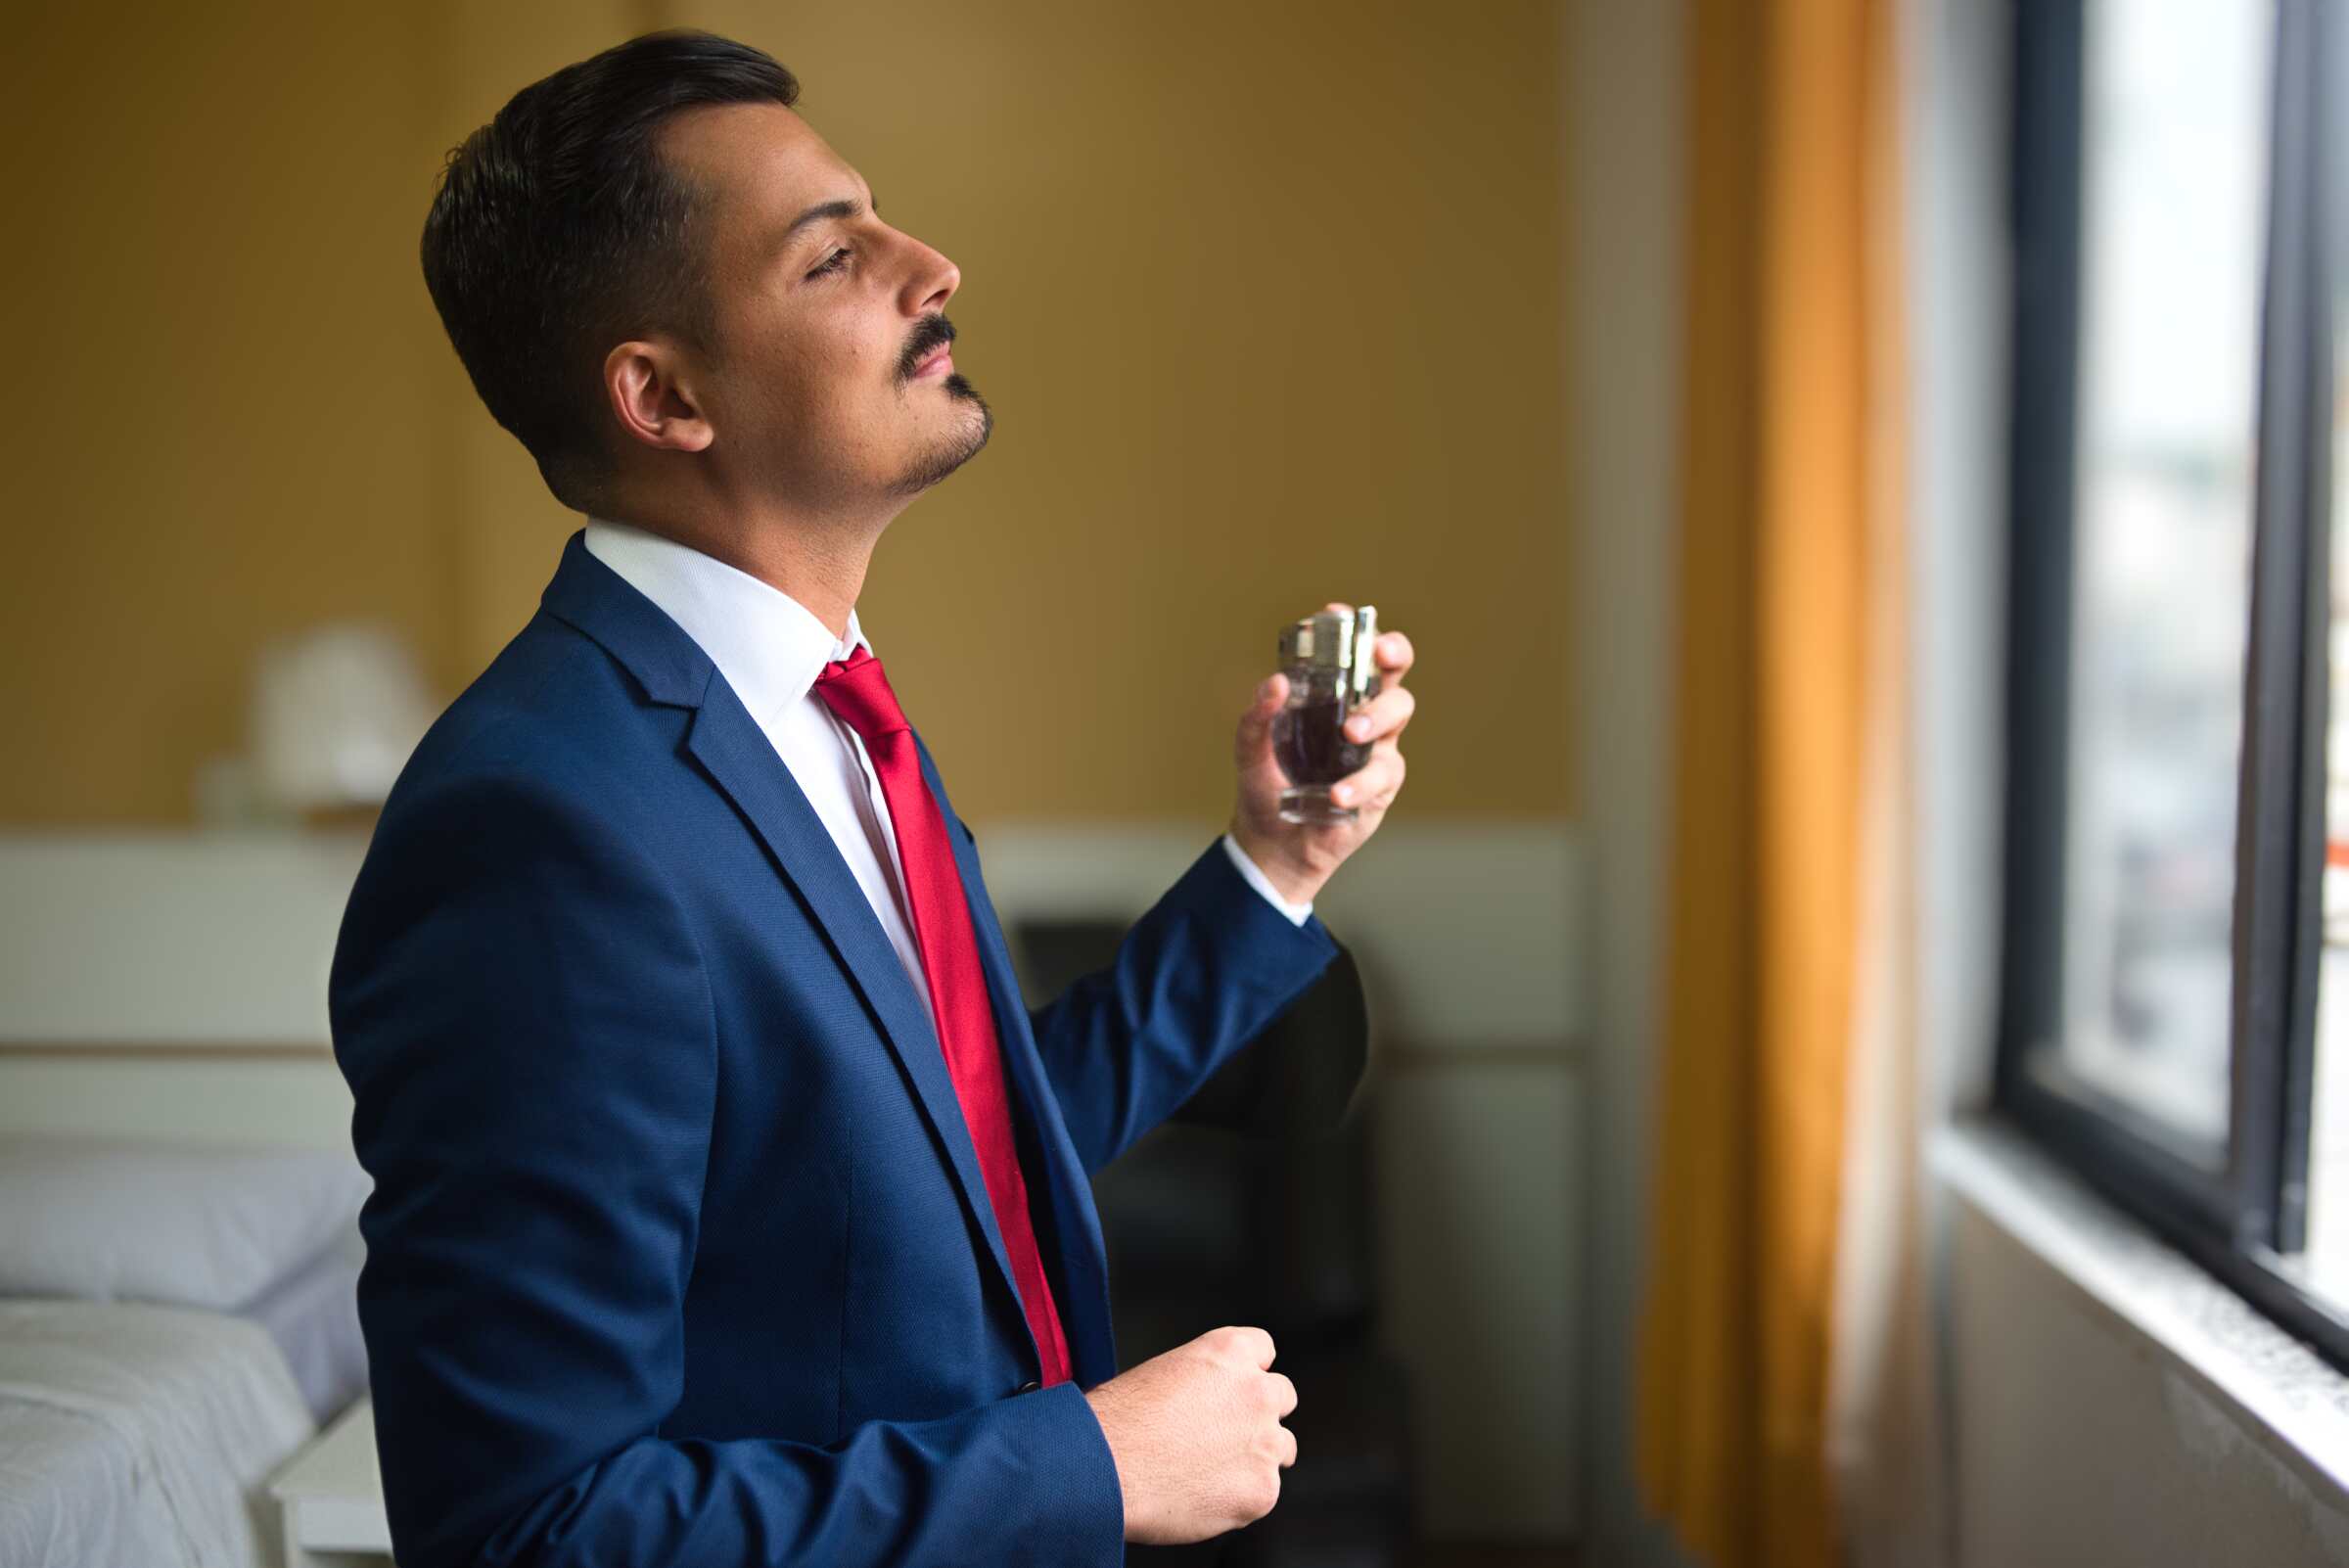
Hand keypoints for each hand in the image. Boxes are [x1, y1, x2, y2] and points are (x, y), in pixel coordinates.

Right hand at [1081, 1326, 1298, 1544]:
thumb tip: (1209, 1407)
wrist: (1104, 1467)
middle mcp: (1257, 1391)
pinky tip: (1202, 1497)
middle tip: (1224, 1436)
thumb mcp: (1164, 1373)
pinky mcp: (1262, 1490)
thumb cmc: (1119, 1421)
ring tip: (1210, 1472)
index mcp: (1230, 1352)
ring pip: (1281, 1448)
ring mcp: (1265, 1442)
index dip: (1247, 1372)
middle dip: (1259, 1415)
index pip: (1264, 1350)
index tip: (1233, 1390)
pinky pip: (1263, 1493)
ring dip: (1257, 1457)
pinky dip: (1239, 1499)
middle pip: (1282, 1397)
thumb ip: (1203, 1383)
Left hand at [1230, 605, 1414, 905]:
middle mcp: (1359, 713)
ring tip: (1351, 732)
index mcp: (1329, 697)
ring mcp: (1375, 747)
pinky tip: (1336, 795)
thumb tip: (1275, 683)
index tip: (1338, 615)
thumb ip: (1257, 716)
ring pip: (1399, 712)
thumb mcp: (1249, 749)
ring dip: (1377, 715)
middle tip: (1378, 654)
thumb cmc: (1266, 786)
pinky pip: (1383, 773)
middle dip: (1392, 653)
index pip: (1350, 652)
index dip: (1352, 629)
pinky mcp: (1382, 785)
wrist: (1272, 844)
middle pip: (1392, 671)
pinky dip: (1359, 782)